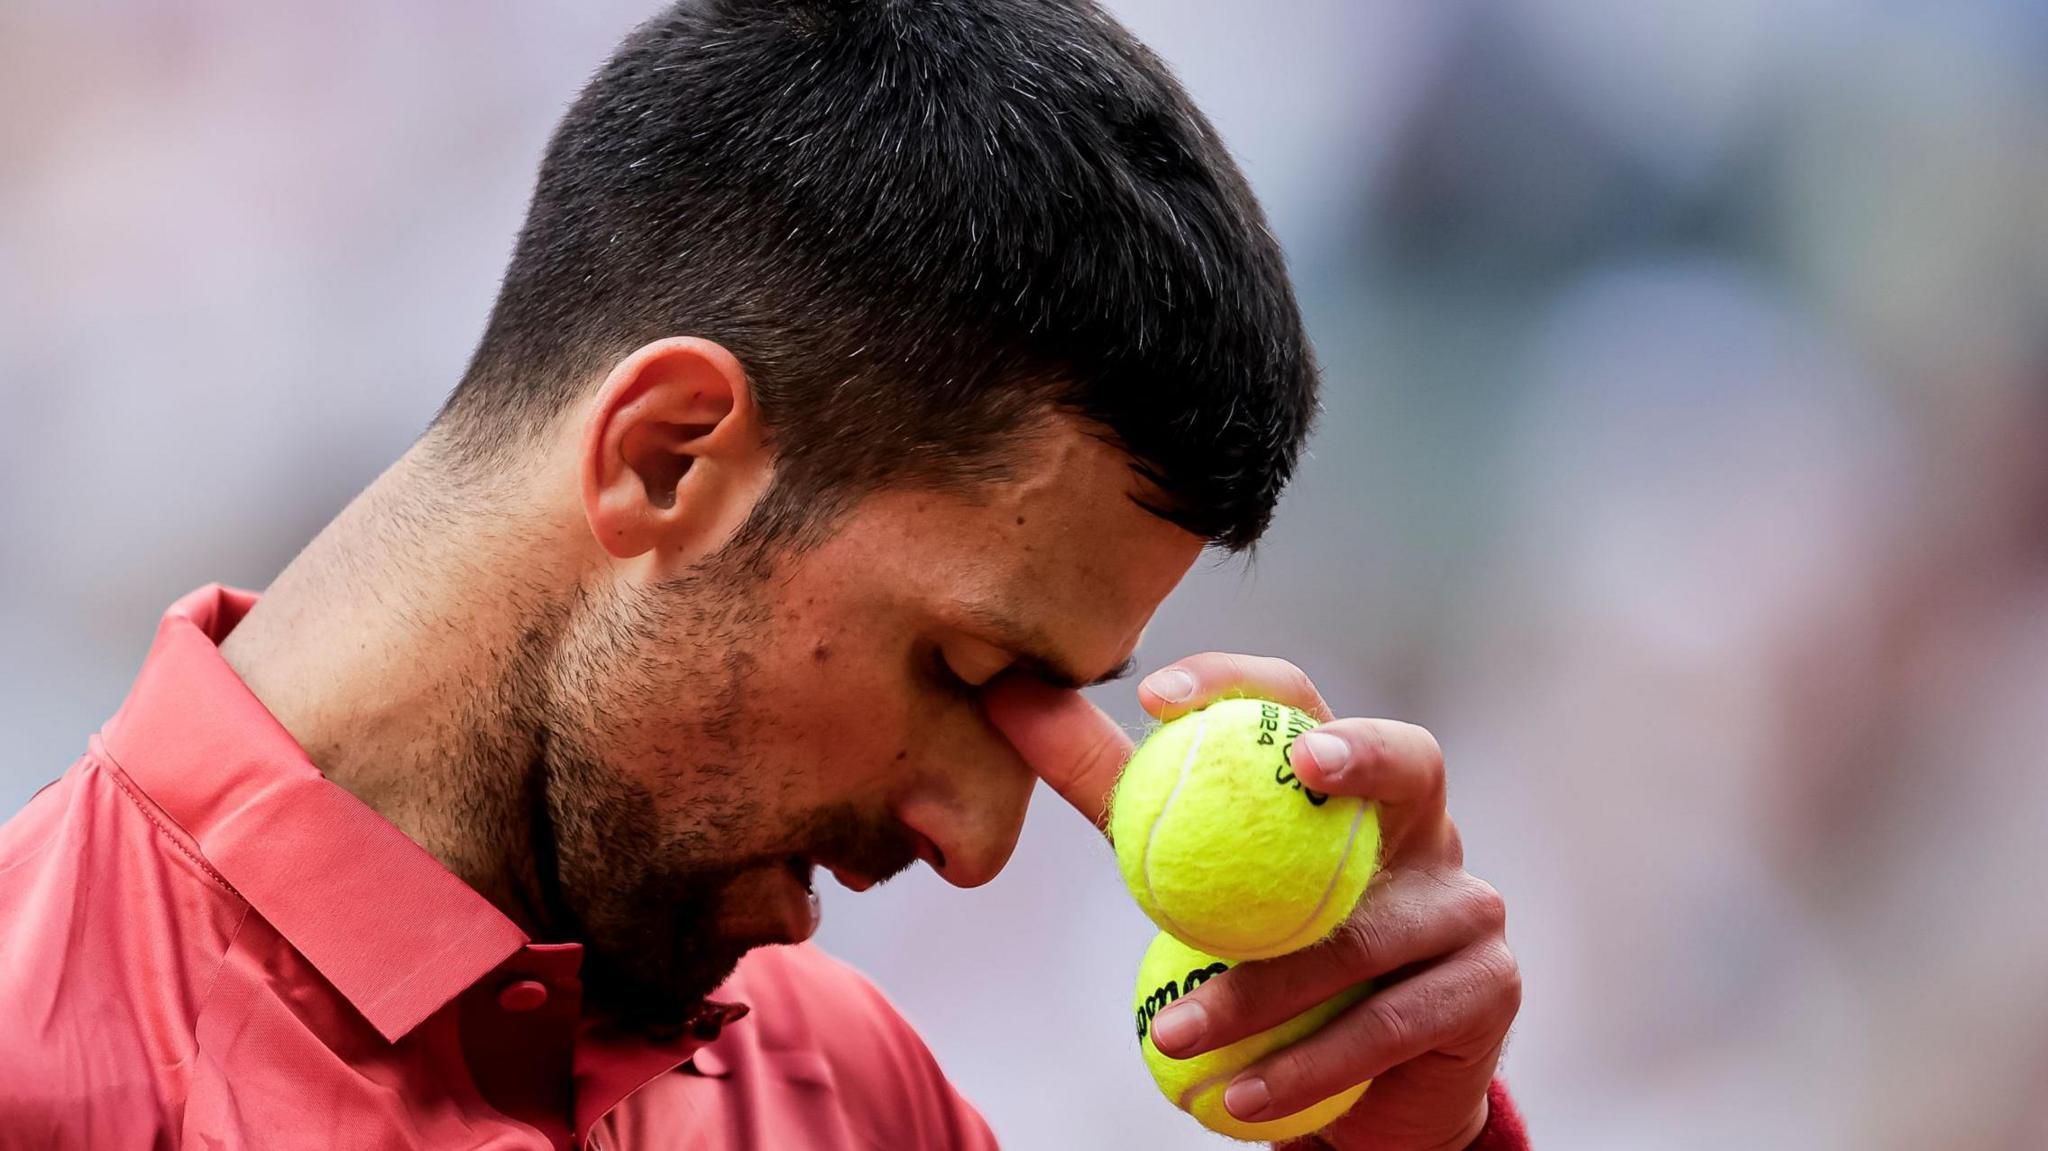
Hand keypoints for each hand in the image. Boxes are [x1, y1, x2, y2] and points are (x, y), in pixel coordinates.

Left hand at [985, 653, 1519, 1150]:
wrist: (1358, 1086)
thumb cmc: (1262, 950)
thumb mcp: (1180, 865)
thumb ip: (1108, 787)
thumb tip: (1005, 699)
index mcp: (1346, 778)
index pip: (1299, 700)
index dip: (1237, 681)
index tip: (1152, 696)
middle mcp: (1423, 824)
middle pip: (1409, 760)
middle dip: (1362, 754)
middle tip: (1300, 770)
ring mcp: (1465, 902)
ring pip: (1363, 934)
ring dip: (1262, 992)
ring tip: (1173, 1035)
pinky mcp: (1485, 987)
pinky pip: (1384, 1025)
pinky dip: (1302, 1066)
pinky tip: (1237, 1096)